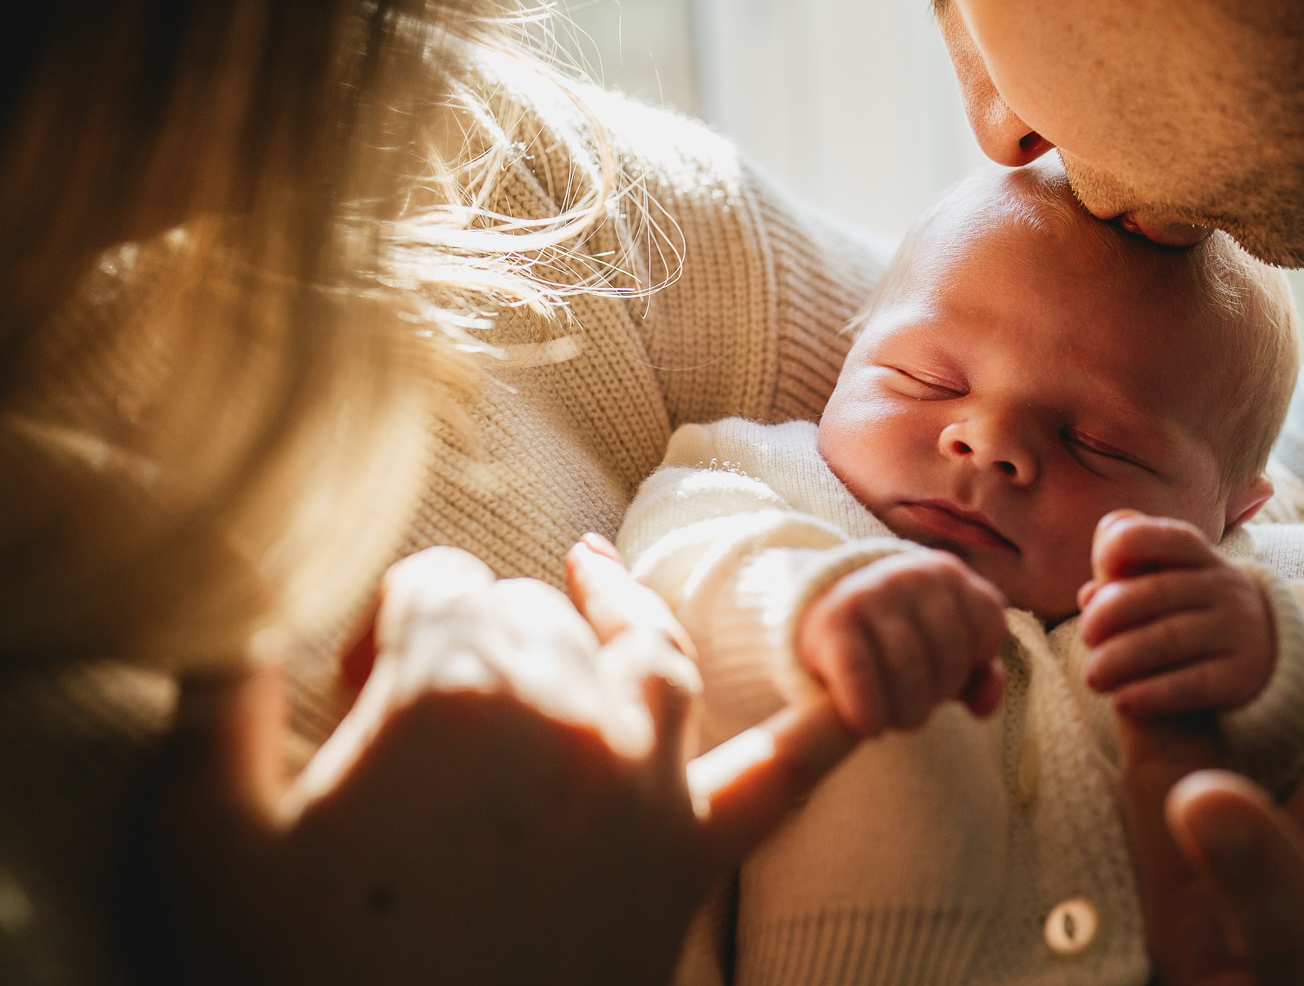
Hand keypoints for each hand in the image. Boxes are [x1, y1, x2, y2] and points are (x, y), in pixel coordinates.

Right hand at [143, 536, 857, 984]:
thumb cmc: (288, 980)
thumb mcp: (197, 845)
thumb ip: (211, 707)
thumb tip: (234, 616)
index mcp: (451, 683)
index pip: (428, 589)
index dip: (378, 631)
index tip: (341, 694)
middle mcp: (565, 708)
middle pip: (527, 620)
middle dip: (469, 636)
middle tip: (405, 717)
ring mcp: (641, 781)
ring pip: (646, 654)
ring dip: (618, 611)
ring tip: (593, 579)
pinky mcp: (688, 861)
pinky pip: (782, 776)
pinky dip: (830, 723)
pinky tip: (884, 687)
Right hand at [797, 548, 1007, 735]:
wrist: (827, 611)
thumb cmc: (901, 634)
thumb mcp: (947, 645)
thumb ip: (979, 672)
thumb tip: (982, 707)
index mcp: (948, 574)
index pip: (989, 626)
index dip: (975, 665)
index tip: (951, 677)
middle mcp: (913, 575)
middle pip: (951, 654)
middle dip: (938, 693)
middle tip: (917, 706)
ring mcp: (872, 593)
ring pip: (909, 668)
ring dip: (907, 710)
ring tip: (895, 718)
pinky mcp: (834, 622)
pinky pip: (860, 673)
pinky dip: (869, 708)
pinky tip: (870, 726)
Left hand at [1079, 511, 1273, 716]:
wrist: (1270, 651)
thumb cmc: (1195, 611)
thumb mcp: (1172, 581)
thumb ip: (1127, 577)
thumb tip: (1087, 595)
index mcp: (1201, 556)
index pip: (1164, 537)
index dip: (1122, 545)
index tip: (1099, 569)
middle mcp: (1224, 588)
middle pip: (1157, 592)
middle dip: (1108, 613)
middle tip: (1086, 635)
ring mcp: (1238, 630)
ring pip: (1169, 639)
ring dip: (1119, 658)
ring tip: (1094, 675)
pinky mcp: (1243, 675)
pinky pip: (1191, 684)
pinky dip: (1150, 693)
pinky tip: (1123, 700)